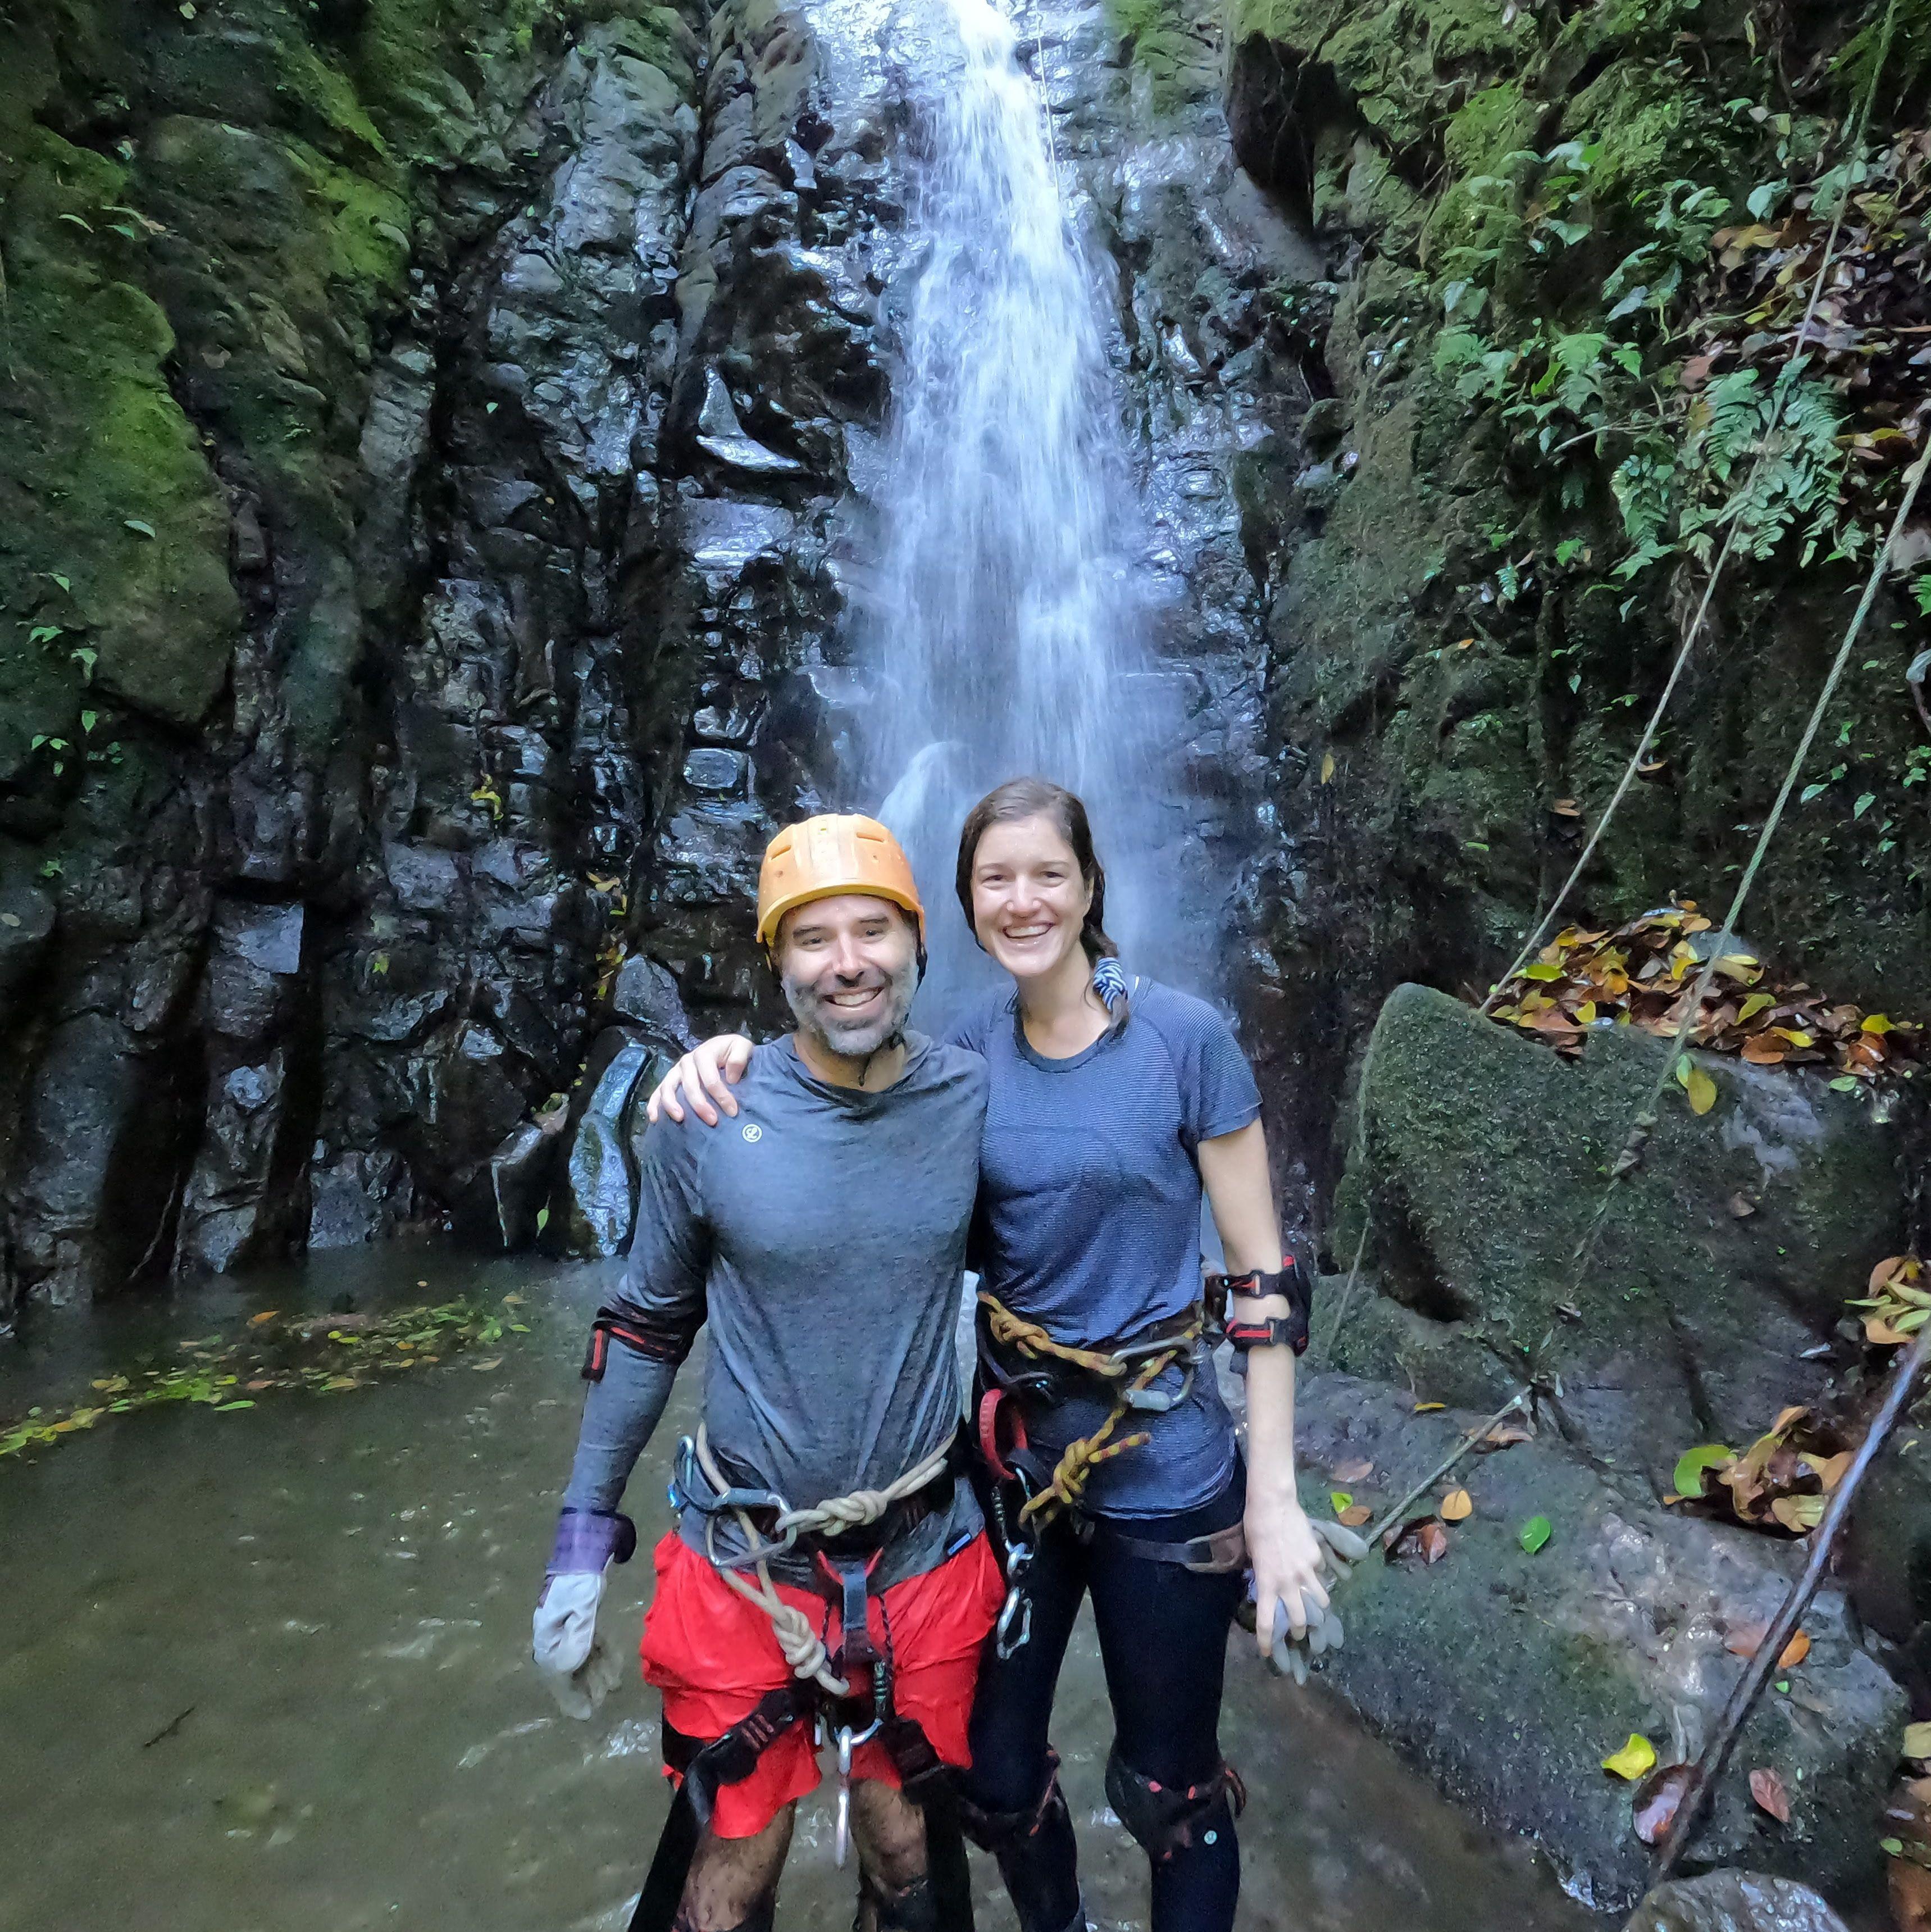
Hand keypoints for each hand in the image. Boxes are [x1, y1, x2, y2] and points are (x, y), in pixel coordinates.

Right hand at [533, 1570, 625, 1717]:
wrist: (582, 1558)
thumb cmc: (579, 1587)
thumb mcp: (579, 1615)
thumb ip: (575, 1643)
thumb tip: (568, 1670)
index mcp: (547, 1643)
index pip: (557, 1679)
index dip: (571, 1699)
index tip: (587, 1714)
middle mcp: (552, 1643)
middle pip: (570, 1675)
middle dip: (590, 1685)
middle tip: (610, 1689)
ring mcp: (565, 1634)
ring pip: (581, 1664)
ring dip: (598, 1671)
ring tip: (615, 1677)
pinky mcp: (578, 1626)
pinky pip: (588, 1649)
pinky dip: (601, 1654)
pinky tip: (612, 1656)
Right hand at [645, 1035, 754, 1125]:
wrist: (723, 1050)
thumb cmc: (732, 1051)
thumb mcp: (742, 1047)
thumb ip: (739, 1057)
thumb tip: (731, 1077)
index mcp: (704, 1053)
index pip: (710, 1078)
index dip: (721, 1095)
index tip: (732, 1111)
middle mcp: (686, 1062)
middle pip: (690, 1085)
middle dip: (700, 1105)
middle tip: (713, 1121)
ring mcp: (676, 1072)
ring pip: (668, 1088)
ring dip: (672, 1105)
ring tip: (680, 1119)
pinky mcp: (669, 1081)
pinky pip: (657, 1093)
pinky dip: (654, 1105)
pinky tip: (654, 1119)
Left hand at [1245, 1487, 1327, 1652]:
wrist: (1273, 1503)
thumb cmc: (1255, 1527)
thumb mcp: (1252, 1556)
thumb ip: (1262, 1575)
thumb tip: (1268, 1585)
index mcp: (1267, 1583)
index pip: (1267, 1622)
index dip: (1267, 1641)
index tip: (1267, 1652)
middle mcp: (1288, 1582)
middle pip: (1299, 1620)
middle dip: (1299, 1630)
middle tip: (1298, 1630)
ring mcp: (1306, 1571)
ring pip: (1319, 1601)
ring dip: (1316, 1606)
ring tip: (1313, 1605)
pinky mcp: (1317, 1557)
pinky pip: (1321, 1573)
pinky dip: (1318, 1576)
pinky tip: (1313, 1569)